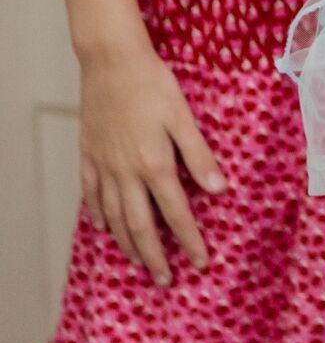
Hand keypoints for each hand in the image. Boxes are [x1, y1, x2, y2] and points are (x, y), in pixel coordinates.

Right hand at [78, 43, 220, 285]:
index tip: (200, 263)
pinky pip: (91, 195)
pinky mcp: (88, 155)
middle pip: (140, 226)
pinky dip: (98, 215)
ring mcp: (103, 165)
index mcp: (154, 165)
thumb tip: (219, 190)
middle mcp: (125, 172)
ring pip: (114, 216)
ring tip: (139, 262)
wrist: (110, 62)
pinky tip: (104, 227)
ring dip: (127, 243)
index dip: (189, 241)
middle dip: (155, 256)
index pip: (176, 214)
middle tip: (165, 281)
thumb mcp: (184, 118)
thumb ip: (200, 157)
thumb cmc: (153, 85)